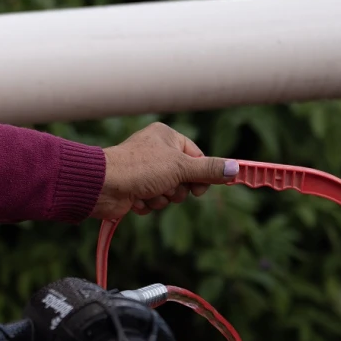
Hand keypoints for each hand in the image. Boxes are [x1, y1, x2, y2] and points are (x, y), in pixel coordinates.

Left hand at [91, 122, 238, 219]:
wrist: (104, 186)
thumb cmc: (140, 168)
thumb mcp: (181, 167)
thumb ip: (209, 169)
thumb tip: (235, 169)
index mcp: (166, 137)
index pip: (196, 156)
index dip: (200, 174)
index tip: (201, 188)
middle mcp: (155, 152)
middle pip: (184, 177)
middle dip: (177, 189)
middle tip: (168, 188)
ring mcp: (144, 171)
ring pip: (168, 192)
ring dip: (161, 198)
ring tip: (148, 192)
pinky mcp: (134, 189)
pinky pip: (152, 201)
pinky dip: (147, 204)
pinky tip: (136, 199)